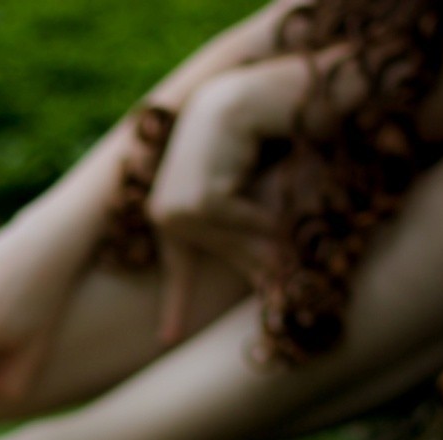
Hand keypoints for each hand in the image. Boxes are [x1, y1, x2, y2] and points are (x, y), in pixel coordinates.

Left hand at [148, 72, 276, 342]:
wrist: (237, 97)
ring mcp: (174, 208)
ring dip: (263, 232)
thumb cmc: (242, 146)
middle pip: (223, 258)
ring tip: (273, 214)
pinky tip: (250, 181)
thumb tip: (267, 284)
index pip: (176, 268)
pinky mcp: (193, 202)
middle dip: (258, 261)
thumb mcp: (238, 199)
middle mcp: (162, 215)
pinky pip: (240, 225)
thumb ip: (241, 237)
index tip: (169, 339)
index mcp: (166, 216)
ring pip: (234, 244)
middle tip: (280, 279)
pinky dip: (257, 212)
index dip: (174, 305)